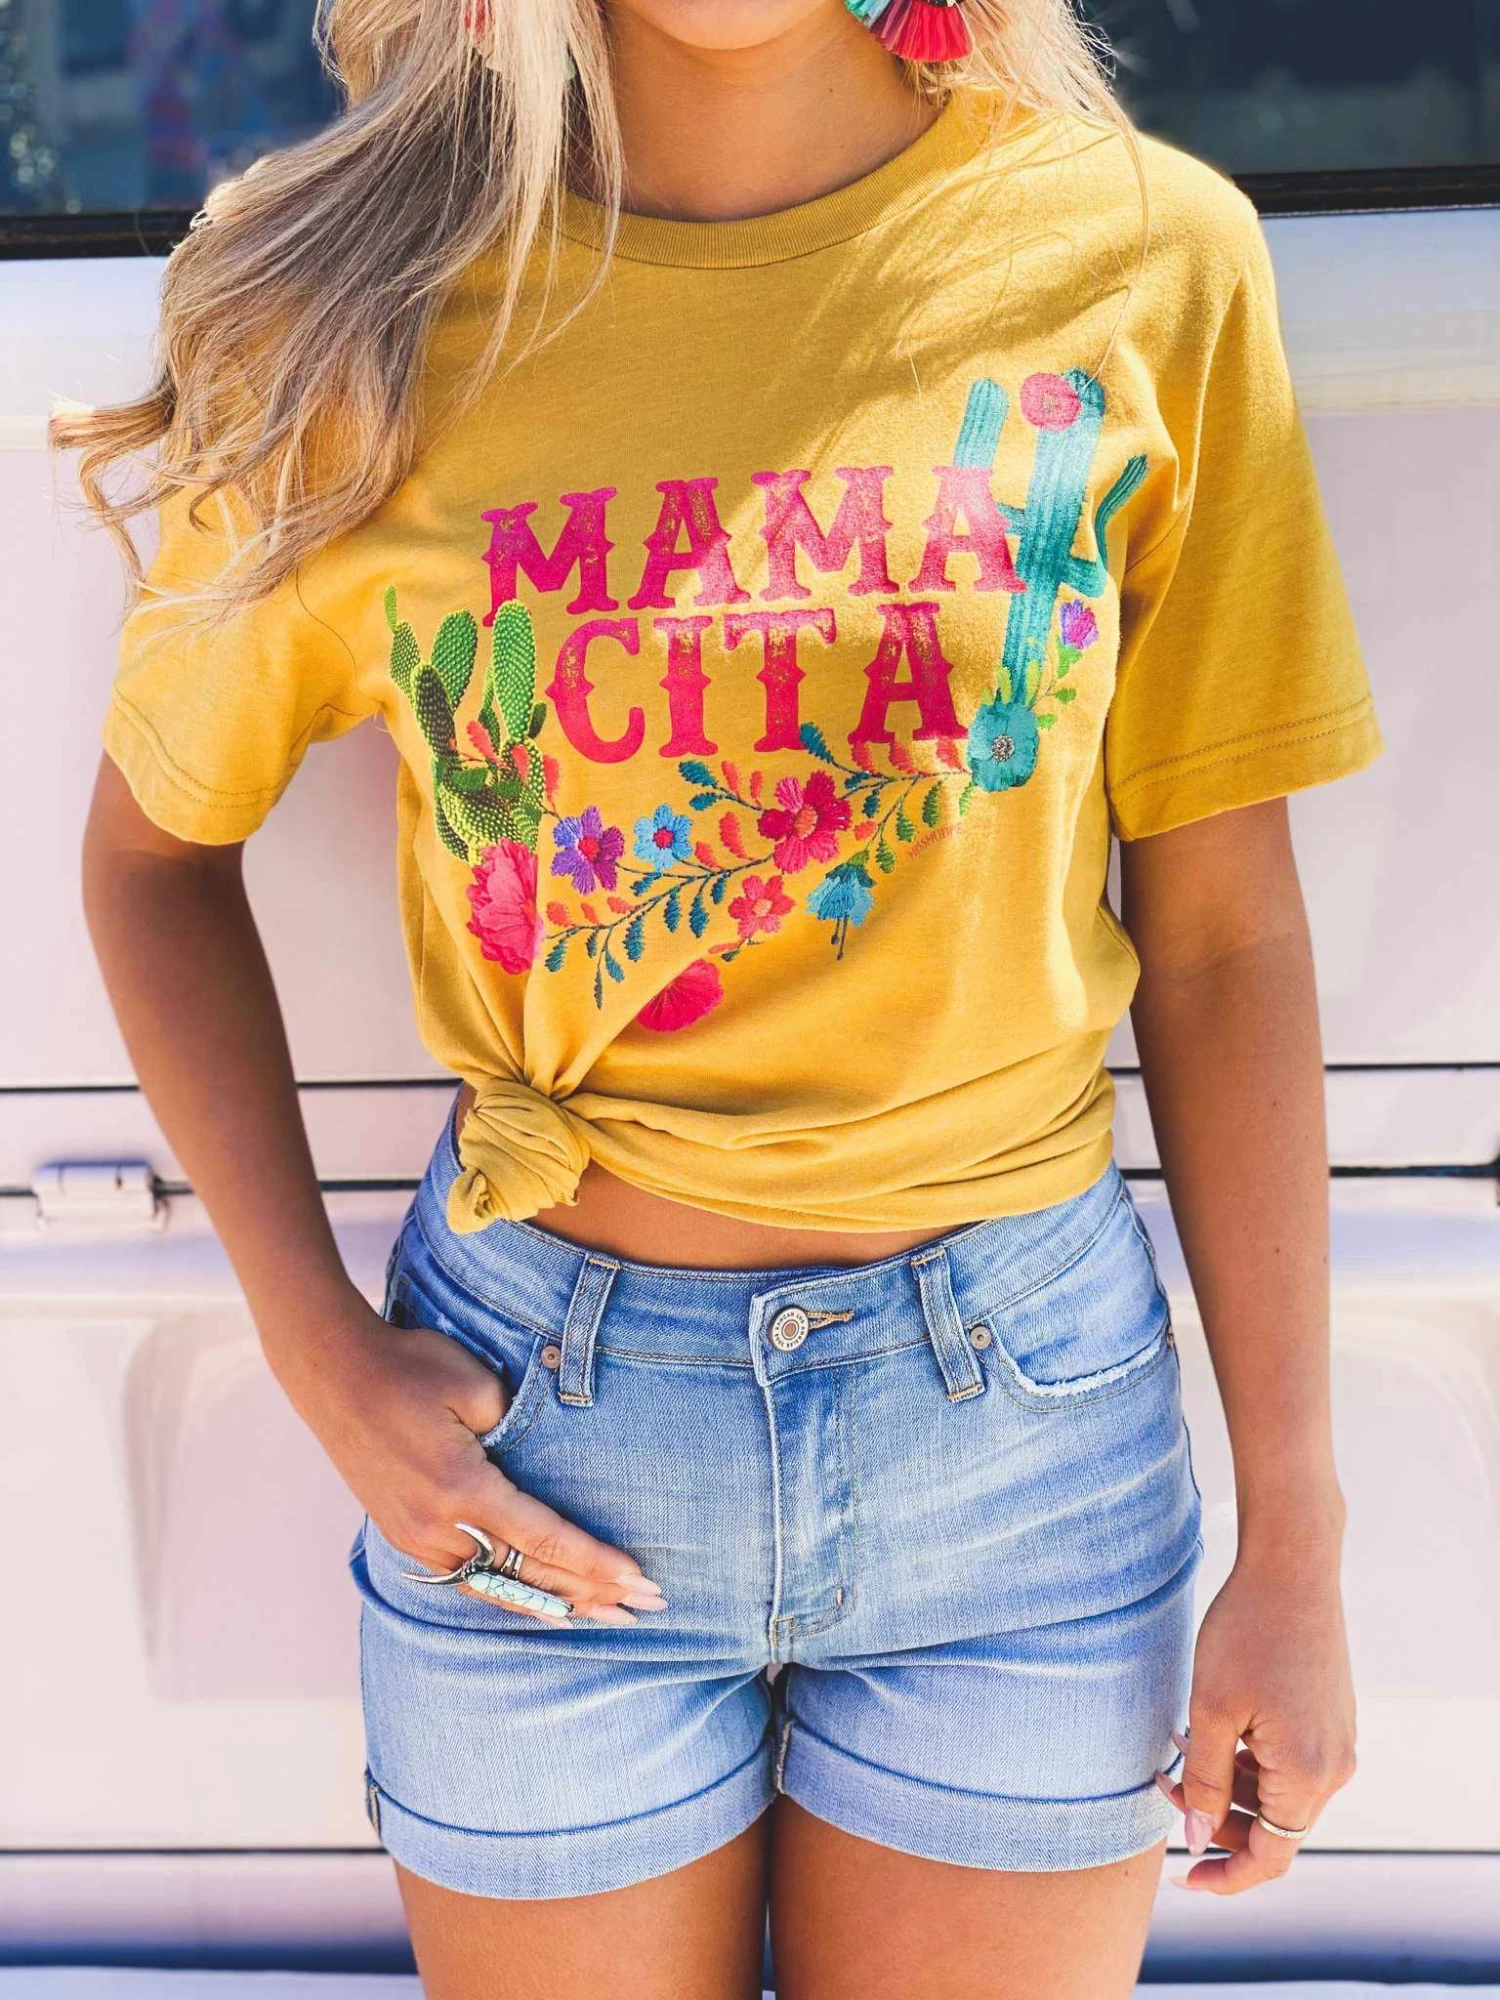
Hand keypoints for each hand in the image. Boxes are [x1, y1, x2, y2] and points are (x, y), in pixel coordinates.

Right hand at [265, 1290, 664, 1626]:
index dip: (595, 1563)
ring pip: (496, 1588)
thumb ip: (517, 1429)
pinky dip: (507, 1597)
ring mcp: (417, 1538)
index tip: (639, 1579)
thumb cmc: (410, 1367)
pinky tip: (536, 1607)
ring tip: (604, 1620)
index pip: (544, 1539)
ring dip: (553, 1604)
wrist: (335, 1374)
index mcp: (461, 1490)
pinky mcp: (405, 1535)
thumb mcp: (474, 1384)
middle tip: (644, 1611)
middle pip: (527, 1575)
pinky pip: (465, 1582)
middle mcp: (438, 1528)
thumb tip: (546, 1463)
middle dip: (590, 1595)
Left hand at [1155, 1534, 1356, 1892]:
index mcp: (1309, 1776)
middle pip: (1274, 1826)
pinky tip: (1208, 1727)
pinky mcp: (1328, 1716)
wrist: (1292, 1567)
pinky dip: (1247, 1757)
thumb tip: (1196, 1839)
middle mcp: (1334, 1767)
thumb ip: (1203, 1782)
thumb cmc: (1247, 1632)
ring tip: (1175, 1748)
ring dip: (1226, 1784)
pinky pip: (1288, 1761)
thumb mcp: (1211, 1710)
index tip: (1182, 1877)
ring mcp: (1336, 1741)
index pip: (1272, 1857)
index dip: (1224, 1874)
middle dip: (1214, 1818)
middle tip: (1162, 1787)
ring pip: (1277, 1792)